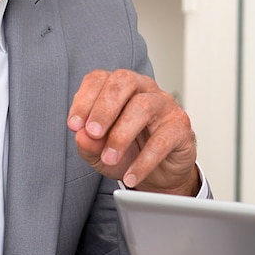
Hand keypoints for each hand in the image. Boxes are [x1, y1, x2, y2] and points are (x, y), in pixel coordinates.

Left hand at [69, 69, 198, 194]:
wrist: (159, 174)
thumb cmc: (129, 153)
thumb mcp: (99, 152)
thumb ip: (88, 144)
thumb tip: (81, 136)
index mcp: (120, 88)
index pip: (100, 79)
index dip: (84, 99)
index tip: (74, 124)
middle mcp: (144, 90)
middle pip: (124, 82)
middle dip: (104, 108)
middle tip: (93, 133)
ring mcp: (165, 106)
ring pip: (143, 106)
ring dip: (121, 134)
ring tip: (109, 157)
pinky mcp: (181, 128)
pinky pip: (162, 140)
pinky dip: (143, 161)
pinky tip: (131, 175)